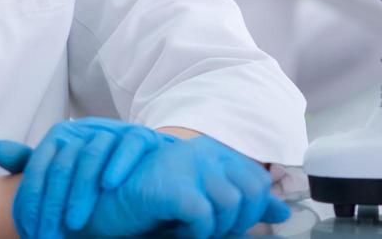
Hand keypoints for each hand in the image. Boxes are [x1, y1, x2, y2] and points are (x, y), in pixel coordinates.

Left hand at [0, 118, 167, 237]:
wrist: (141, 163)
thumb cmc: (95, 169)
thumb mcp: (62, 167)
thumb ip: (30, 161)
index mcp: (62, 135)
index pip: (39, 165)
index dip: (32, 198)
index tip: (30, 229)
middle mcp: (86, 129)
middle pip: (63, 164)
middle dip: (53, 204)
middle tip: (48, 235)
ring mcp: (114, 131)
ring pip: (93, 154)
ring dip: (82, 190)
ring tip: (74, 223)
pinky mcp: (140, 136)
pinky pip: (130, 144)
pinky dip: (119, 163)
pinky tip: (108, 185)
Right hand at [83, 135, 289, 237]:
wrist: (99, 206)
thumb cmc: (147, 205)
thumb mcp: (200, 205)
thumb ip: (240, 205)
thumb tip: (283, 214)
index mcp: (212, 153)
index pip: (257, 181)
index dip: (250, 213)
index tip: (226, 228)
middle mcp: (204, 152)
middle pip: (251, 192)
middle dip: (237, 224)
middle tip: (205, 233)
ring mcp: (189, 164)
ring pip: (231, 206)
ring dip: (214, 231)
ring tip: (187, 232)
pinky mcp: (175, 186)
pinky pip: (205, 216)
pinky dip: (195, 234)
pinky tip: (175, 232)